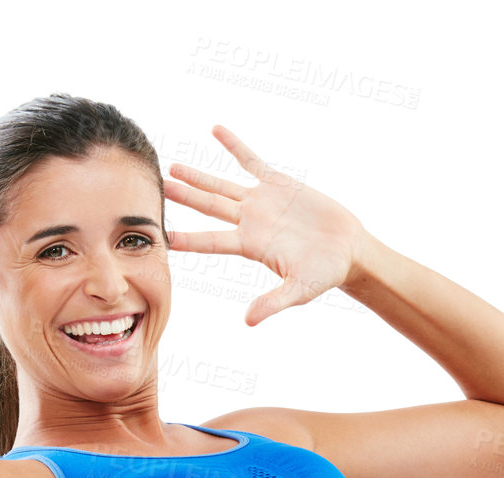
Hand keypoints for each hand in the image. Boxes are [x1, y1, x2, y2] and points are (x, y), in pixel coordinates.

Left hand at [164, 125, 368, 326]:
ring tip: (173, 167)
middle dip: (183, 198)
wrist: (347, 250)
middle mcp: (249, 222)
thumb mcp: (299, 291)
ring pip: (222, 185)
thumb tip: (248, 321)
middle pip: (208, 207)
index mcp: (249, 245)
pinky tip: (216, 130)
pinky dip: (234, 146)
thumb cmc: (323, 274)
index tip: (160, 236)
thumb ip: (273, 303)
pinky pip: (251, 160)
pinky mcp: (278, 183)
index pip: (209, 242)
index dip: (186, 238)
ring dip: (198, 176)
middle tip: (156, 187)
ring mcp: (261, 201)